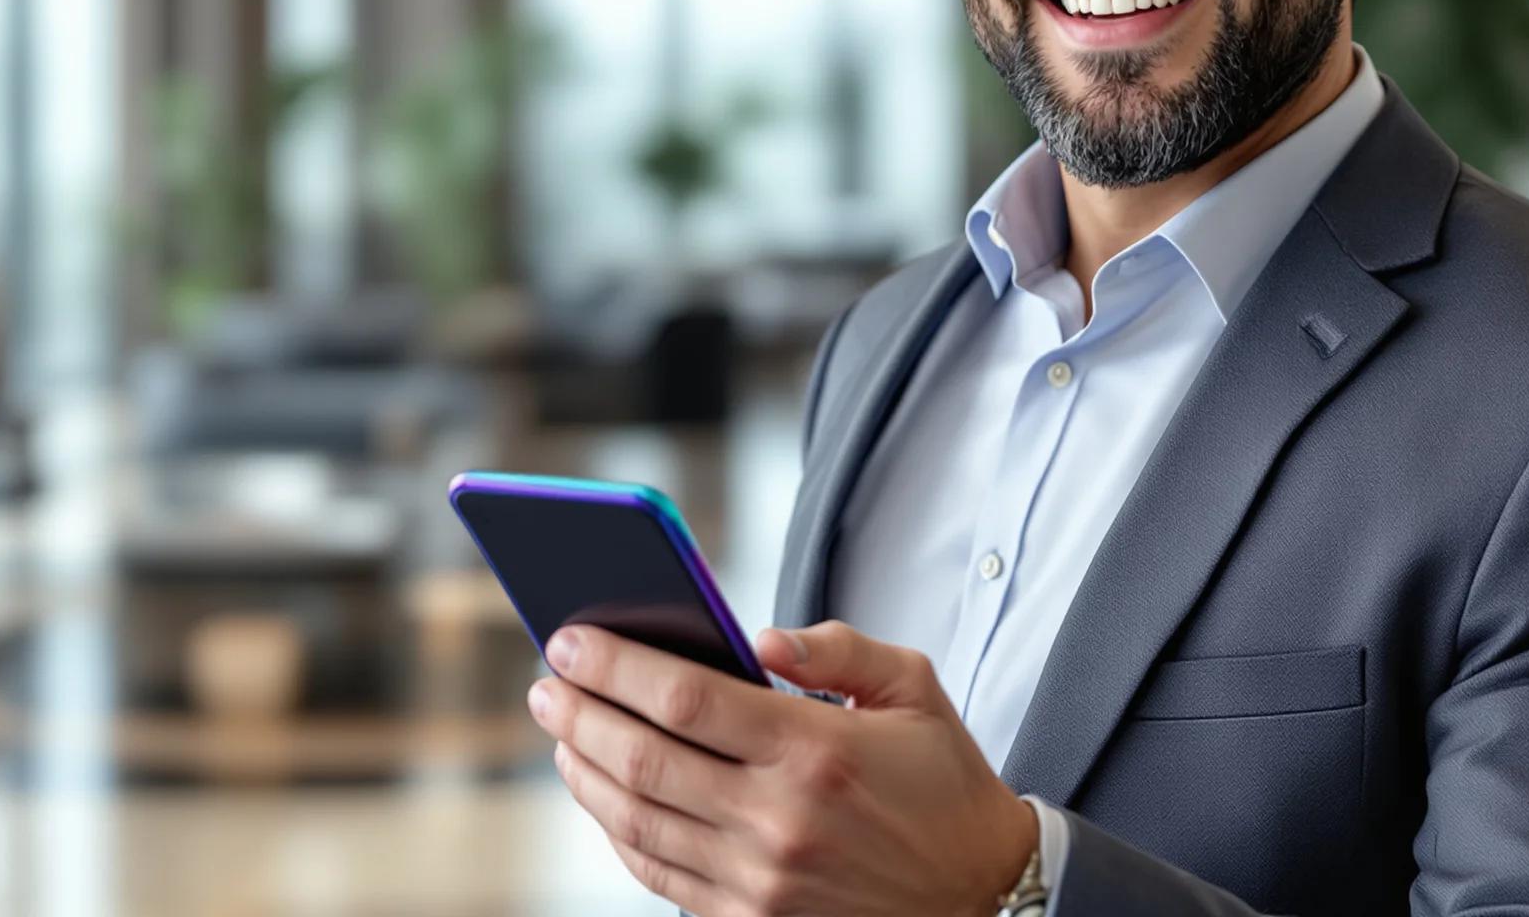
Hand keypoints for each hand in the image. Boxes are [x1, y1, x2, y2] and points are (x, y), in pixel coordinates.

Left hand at [527, 619, 1037, 916]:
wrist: (983, 899)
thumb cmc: (942, 784)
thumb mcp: (914, 690)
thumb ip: (838, 648)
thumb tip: (760, 637)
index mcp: (815, 752)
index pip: (684, 699)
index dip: (615, 665)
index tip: (570, 638)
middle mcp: (778, 821)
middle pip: (643, 758)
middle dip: (580, 712)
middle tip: (546, 682)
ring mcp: (760, 881)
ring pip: (637, 820)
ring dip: (584, 771)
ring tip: (561, 731)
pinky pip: (658, 873)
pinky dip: (617, 830)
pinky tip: (601, 792)